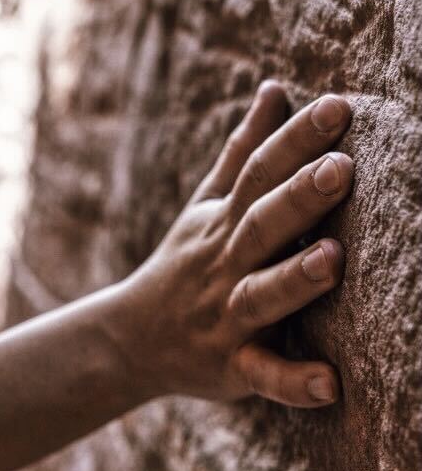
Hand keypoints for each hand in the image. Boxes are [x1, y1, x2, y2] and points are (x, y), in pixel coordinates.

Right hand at [110, 81, 352, 407]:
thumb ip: (243, 150)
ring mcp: (226, 316)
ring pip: (261, 296)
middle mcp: (224, 263)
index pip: (259, 173)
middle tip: (341, 168)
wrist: (129, 338)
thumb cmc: (183, 264)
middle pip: (261, 225)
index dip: (296, 141)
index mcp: (222, 222)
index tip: (338, 106)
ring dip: (295, 279)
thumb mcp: (206, 203)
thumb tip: (275, 87)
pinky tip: (330, 383)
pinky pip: (263, 376)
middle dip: (299, 197)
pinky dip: (293, 382)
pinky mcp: (231, 367)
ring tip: (334, 259)